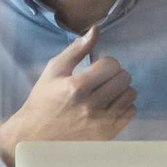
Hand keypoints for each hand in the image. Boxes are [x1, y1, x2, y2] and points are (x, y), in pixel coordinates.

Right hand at [0, 25, 135, 166]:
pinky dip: (124, 105)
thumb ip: (76, 49)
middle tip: (103, 79)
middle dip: (115, 74)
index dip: (106, 62)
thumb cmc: (44, 100)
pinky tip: (111, 105)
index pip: (111, 64)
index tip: (97, 67)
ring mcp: (101, 122)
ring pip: (130, 94)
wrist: (36, 137)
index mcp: (76, 87)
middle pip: (123, 78)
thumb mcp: (54, 71)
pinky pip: (131, 112)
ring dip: (121, 89)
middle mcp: (90, 105)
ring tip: (107, 91)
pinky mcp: (107, 135)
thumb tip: (96, 29)